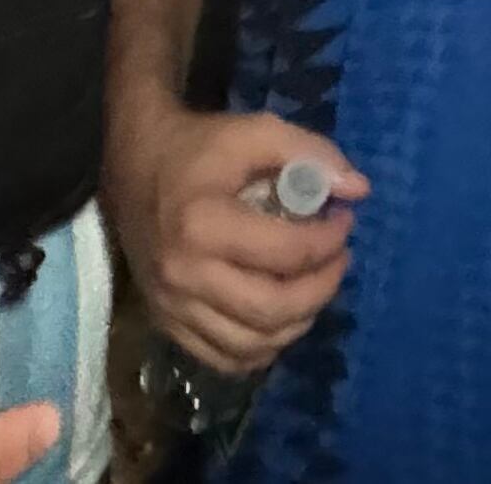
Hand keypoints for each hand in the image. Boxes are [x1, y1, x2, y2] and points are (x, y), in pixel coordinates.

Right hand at [106, 109, 368, 375]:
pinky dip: (262, 348)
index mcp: (203, 225)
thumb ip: (311, 153)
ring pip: (251, 344)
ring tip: (313, 288)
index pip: (287, 254)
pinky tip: (279, 319)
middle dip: (322, 289)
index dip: (330, 242)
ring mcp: (172, 306)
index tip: (344, 221)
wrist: (131, 164)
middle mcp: (185, 275)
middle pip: (272, 309)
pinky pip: (224, 359)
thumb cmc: (197, 147)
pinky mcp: (166, 323)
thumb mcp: (254, 131)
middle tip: (338, 260)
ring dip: (297, 322)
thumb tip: (359, 190)